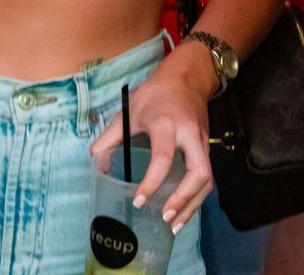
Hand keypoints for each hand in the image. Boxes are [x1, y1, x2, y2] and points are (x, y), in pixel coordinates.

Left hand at [88, 44, 213, 232]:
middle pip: (199, 172)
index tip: (139, 201)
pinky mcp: (207, 147)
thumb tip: (96, 163)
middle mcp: (189, 135)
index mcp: (166, 124)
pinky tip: (183, 211)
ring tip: (175, 225)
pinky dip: (196, 196)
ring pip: (207, 178)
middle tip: (166, 217)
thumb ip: (110, 137)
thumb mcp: (129, 110)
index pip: (163, 158)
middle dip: (184, 199)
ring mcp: (202, 142)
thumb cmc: (155, 94)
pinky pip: (206, 176)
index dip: (152, 182)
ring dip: (193, 204)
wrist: (186, 77)